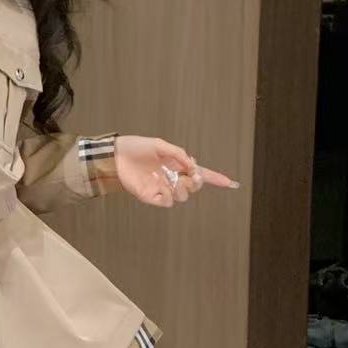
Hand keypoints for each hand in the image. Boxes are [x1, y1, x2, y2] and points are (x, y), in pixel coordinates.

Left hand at [113, 135, 240, 205]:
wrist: (116, 155)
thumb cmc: (136, 147)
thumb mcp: (161, 145)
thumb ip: (178, 154)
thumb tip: (193, 165)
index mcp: (176, 165)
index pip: (200, 174)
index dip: (215, 179)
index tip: (230, 183)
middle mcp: (171, 177)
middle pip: (194, 187)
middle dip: (196, 182)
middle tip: (191, 174)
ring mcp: (161, 188)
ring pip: (182, 196)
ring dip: (181, 188)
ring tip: (172, 179)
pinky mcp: (150, 196)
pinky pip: (166, 202)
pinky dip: (167, 195)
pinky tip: (160, 186)